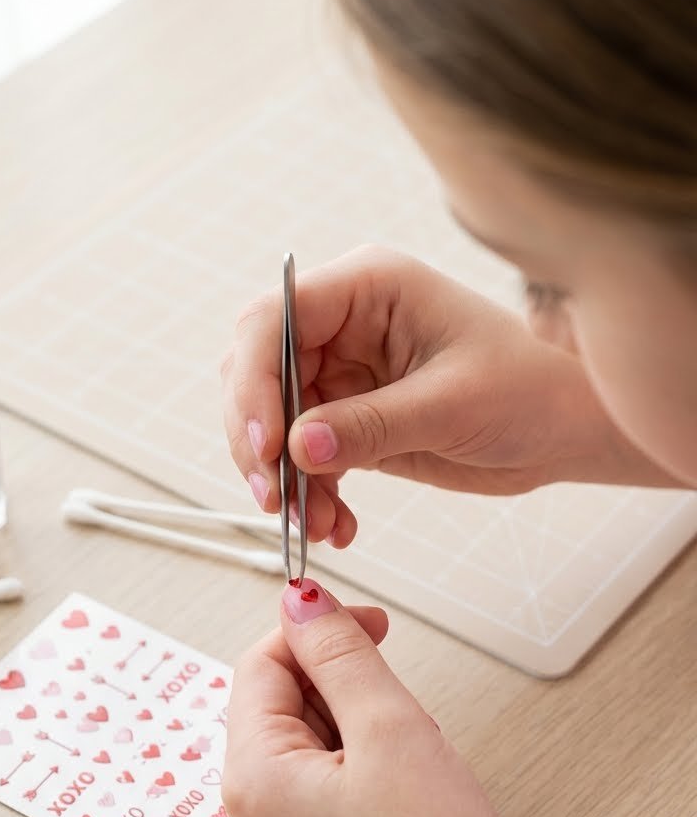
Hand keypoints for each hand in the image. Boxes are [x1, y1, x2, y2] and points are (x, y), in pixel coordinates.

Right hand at [222, 246, 672, 546]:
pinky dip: (312, 497)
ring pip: (276, 426)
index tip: (267, 446)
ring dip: (285, 481)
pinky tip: (338, 527)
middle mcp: (344, 325)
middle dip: (258, 441)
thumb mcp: (451, 406)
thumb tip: (298, 449)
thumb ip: (372, 425)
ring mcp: (343, 374)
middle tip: (274, 500)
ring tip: (316, 527)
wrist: (562, 431)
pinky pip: (306, 460)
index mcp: (367, 289)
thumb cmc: (527, 391)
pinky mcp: (350, 420)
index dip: (254, 381)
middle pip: (258, 374)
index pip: (274, 320)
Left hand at [223, 578, 529, 816]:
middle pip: (276, 708)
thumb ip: (340, 654)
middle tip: (405, 709)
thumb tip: (300, 602)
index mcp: (250, 779)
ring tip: (411, 761)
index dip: (317, 632)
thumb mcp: (392, 728)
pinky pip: (314, 792)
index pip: (261, 668)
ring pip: (301, 749)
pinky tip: (403, 793)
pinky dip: (355, 771)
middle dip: (339, 688)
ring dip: (353, 730)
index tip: (375, 626)